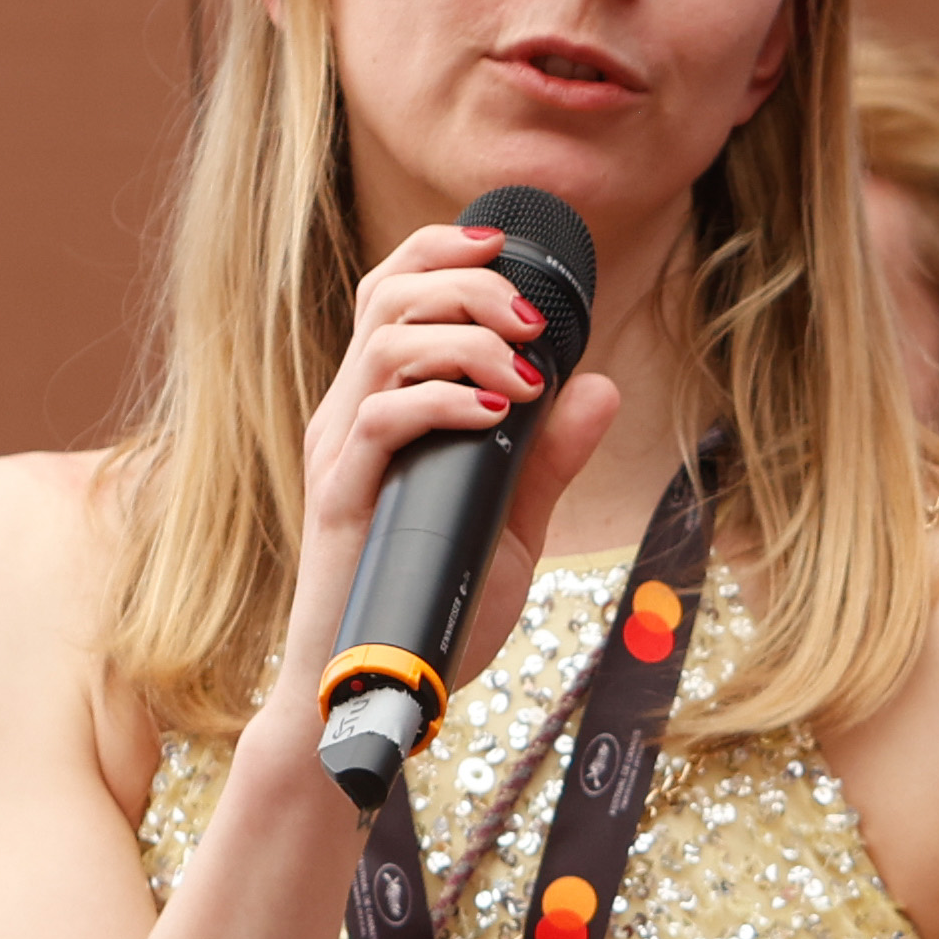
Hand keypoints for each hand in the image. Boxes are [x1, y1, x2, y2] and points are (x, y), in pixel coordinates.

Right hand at [268, 218, 626, 755]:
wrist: (375, 692)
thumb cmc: (434, 607)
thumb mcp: (511, 522)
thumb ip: (550, 457)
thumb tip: (600, 386)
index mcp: (380, 405)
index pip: (393, 291)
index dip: (443, 249)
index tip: (506, 245)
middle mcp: (349, 413)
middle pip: (389, 294)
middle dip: (469, 283)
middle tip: (532, 319)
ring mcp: (339, 452)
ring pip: (386, 343)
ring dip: (467, 339)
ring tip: (526, 374)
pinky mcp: (337, 497)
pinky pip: (382, 418)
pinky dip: (445, 401)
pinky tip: (497, 414)